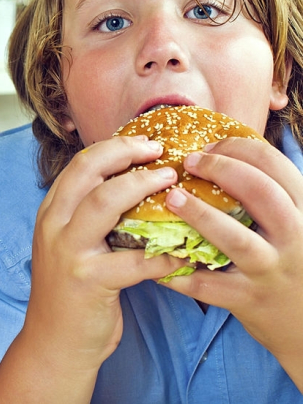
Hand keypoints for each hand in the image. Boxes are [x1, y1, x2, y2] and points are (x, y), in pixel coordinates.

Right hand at [10, 136, 186, 394]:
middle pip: (89, 171)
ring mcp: (68, 251)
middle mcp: (53, 225)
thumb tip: (137, 187)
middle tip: (159, 150)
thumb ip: (89, 217)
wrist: (54, 342)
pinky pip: (135, 259)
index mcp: (50, 212)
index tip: (145, 142)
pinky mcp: (87, 279)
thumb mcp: (70, 245)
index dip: (113, 147)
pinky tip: (183, 252)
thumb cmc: (71, 292)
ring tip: (171, 182)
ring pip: (105, 201)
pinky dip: (164, 254)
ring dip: (143, 186)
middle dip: (127, 153)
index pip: (79, 164)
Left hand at [161, 138, 302, 383]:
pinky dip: (179, 272)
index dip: (239, 148)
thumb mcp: (296, 224)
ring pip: (236, 239)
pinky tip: (156, 258)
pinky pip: (208, 285)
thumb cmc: (293, 262)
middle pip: (261, 192)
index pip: (277, 166)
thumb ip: (269, 195)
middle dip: (221, 169)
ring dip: (200, 216)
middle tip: (188, 161)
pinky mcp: (249, 300)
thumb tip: (220, 154)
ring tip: (172, 198)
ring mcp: (271, 270)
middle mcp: (295, 238)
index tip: (210, 145)